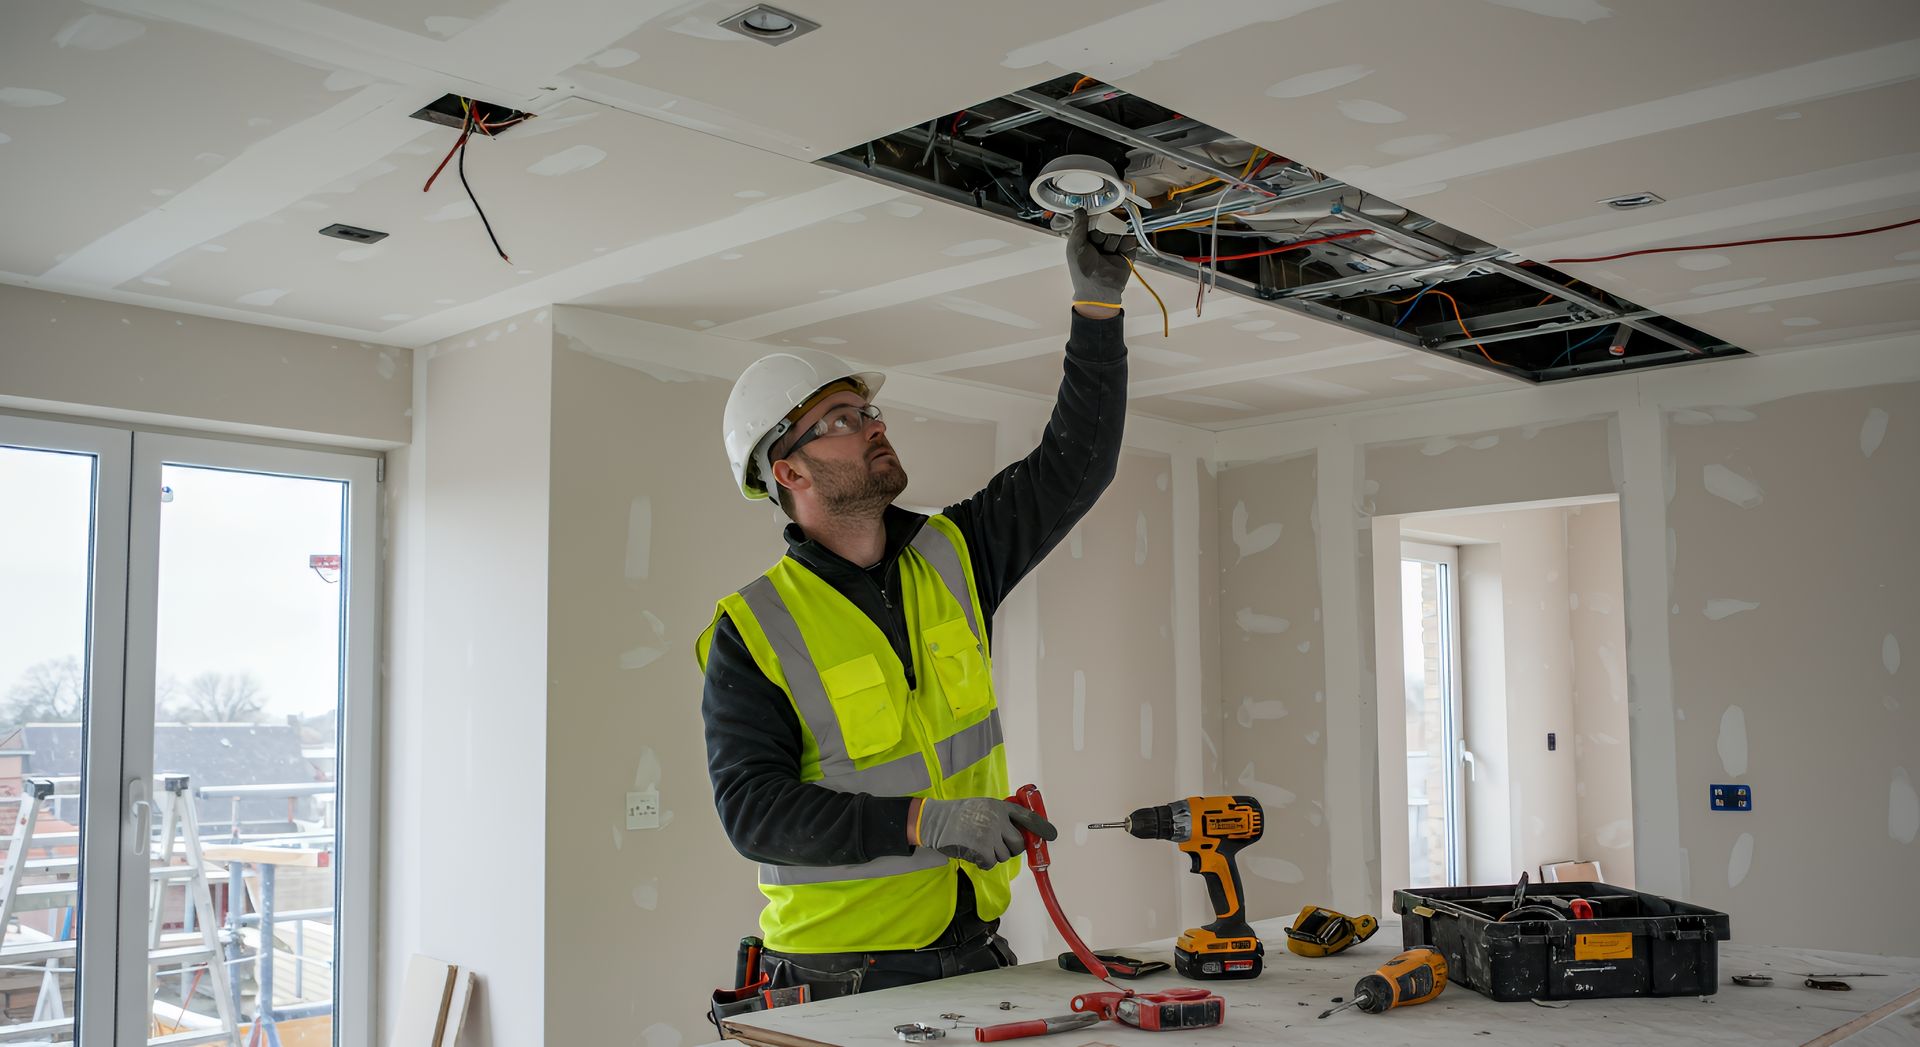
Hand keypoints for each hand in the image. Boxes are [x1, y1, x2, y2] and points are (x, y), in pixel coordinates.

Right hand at [914, 797, 1057, 869]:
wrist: (936, 821)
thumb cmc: (959, 814)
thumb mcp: (983, 806)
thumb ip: (1001, 817)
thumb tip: (1020, 833)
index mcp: (1000, 807)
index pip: (1027, 817)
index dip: (1041, 827)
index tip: (1052, 835)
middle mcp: (998, 820)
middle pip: (1019, 843)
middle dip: (1012, 848)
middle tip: (999, 846)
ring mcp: (990, 835)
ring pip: (1005, 855)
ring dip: (995, 855)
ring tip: (980, 845)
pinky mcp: (982, 850)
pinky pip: (992, 863)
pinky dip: (984, 862)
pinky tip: (974, 853)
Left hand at [1066, 208, 1137, 312]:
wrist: (1099, 288)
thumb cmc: (1082, 270)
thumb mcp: (1075, 245)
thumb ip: (1078, 226)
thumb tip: (1079, 210)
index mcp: (1086, 242)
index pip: (1092, 224)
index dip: (1091, 223)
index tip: (1091, 220)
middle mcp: (1100, 245)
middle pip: (1105, 227)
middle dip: (1101, 235)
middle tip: (1096, 247)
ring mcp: (1114, 249)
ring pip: (1116, 234)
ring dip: (1111, 243)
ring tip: (1107, 255)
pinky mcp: (1126, 253)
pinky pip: (1130, 240)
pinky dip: (1125, 244)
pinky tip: (1118, 254)